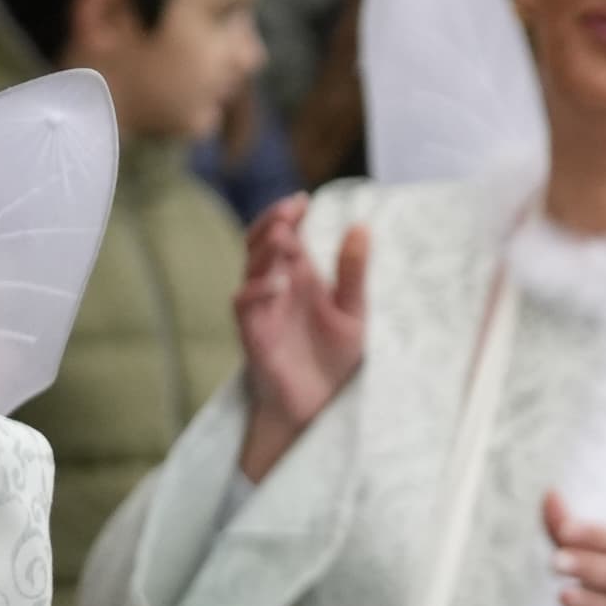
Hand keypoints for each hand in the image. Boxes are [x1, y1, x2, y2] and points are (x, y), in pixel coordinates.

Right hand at [232, 198, 371, 479]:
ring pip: (251, 270)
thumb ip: (353, 272)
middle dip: (272, 224)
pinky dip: (257, 291)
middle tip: (289, 210)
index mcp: (300, 277)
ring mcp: (262, 309)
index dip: (289, 216)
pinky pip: (244, 305)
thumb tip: (361, 226)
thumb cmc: (333, 359)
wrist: (318, 406)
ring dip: (264, 252)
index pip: (287, 236)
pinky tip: (277, 283)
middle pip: (262, 244)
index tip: (303, 200)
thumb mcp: (353, 312)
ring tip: (283, 237)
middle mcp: (276, 287)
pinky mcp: (253, 333)